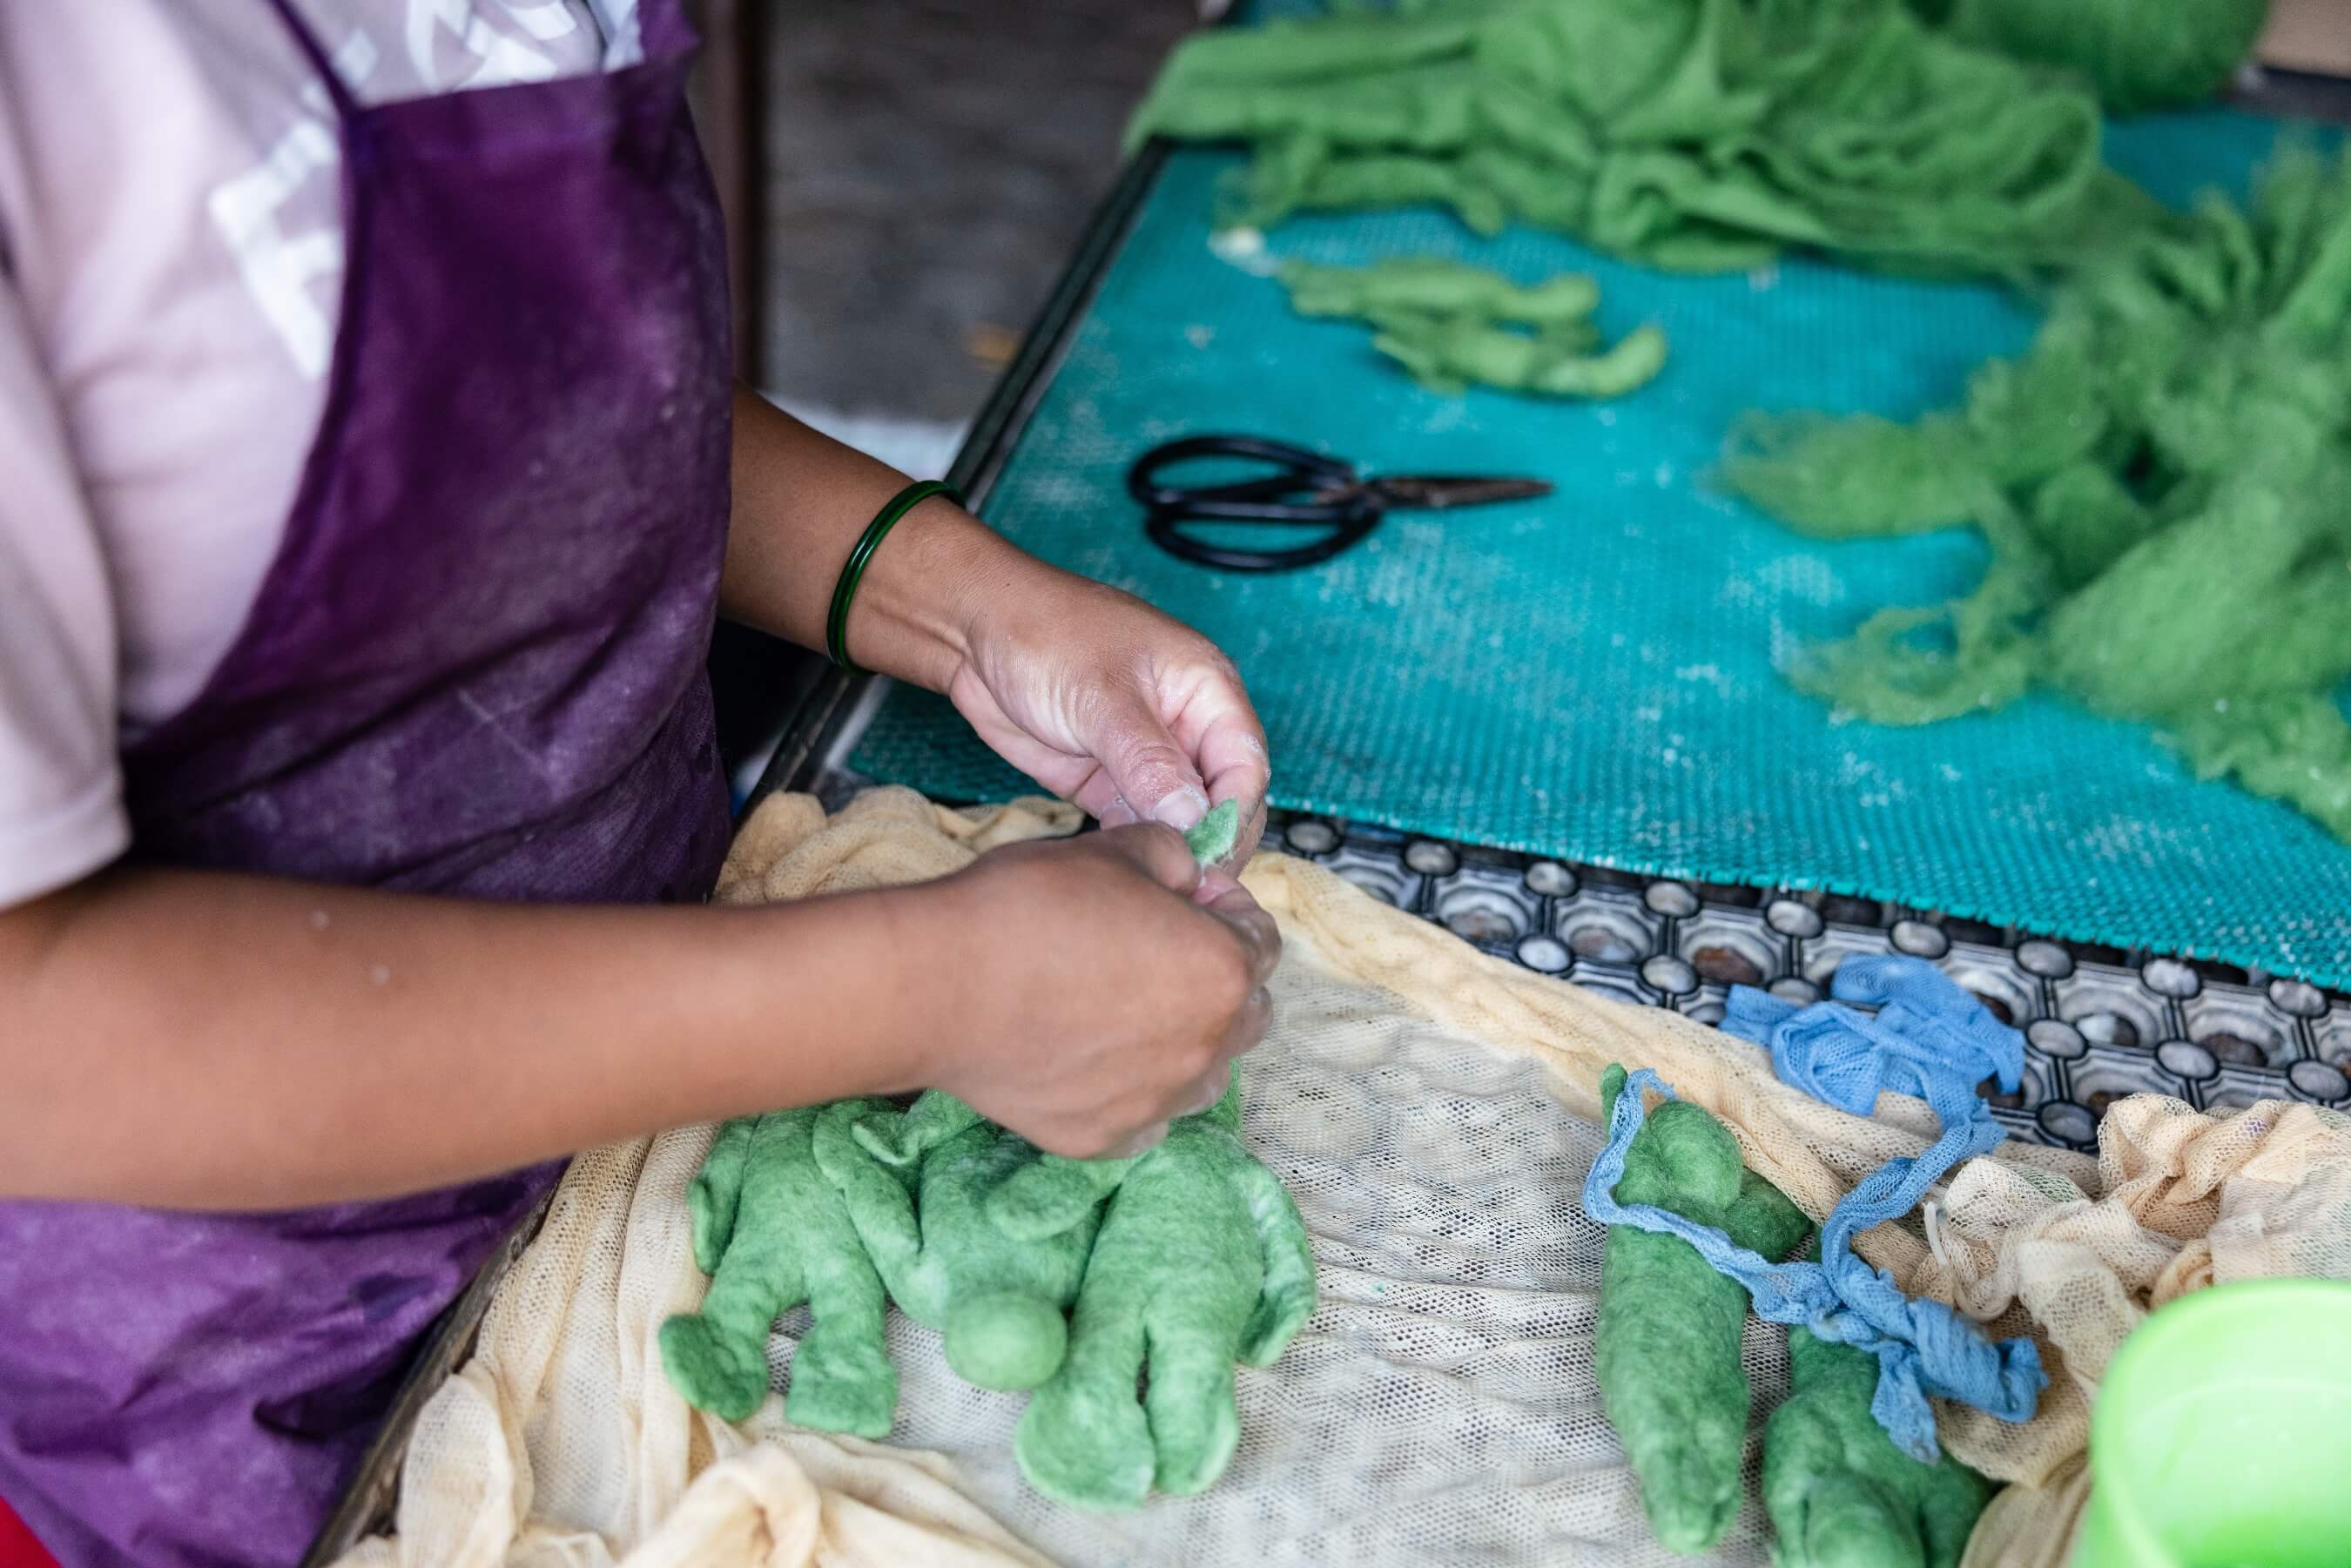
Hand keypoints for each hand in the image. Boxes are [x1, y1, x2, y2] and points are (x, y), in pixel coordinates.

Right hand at [908, 823, 1278, 1157]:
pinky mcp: (1105, 1138)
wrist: (939, 985)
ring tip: (1126, 1011)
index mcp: (1223, 971)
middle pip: (1245, 1013)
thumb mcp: (1115, 848)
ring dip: (1185, 1042)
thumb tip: (1190, 875)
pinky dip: (1135, 1089)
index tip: (1182, 899)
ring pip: (1204, 1074)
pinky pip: (1147, 1117)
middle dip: (1215, 978)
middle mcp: (1206, 1047)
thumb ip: (1175, 856)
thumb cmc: (1029, 906)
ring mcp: (1157, 1102)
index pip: (1261, 941)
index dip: (1223, 910)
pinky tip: (1094, 1058)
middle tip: (1155, 952)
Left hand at [947, 562, 1270, 862]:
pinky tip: (1125, 872)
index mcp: (1207, 692)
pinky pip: (1135, 824)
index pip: (1244, 765)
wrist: (974, 634)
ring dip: (1172, 852)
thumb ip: (1149, 761)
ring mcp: (1145, 759)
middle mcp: (1185, 728)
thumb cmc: (1047, 634)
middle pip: (1220, 800)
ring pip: (1179, 820)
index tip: (1211, 855)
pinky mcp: (1106, 782)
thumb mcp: (1103, 697)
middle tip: (1186, 886)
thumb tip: (1194, 819)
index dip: (1235, 813)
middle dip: (1209, 842)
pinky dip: (1135, 848)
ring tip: (1157, 888)